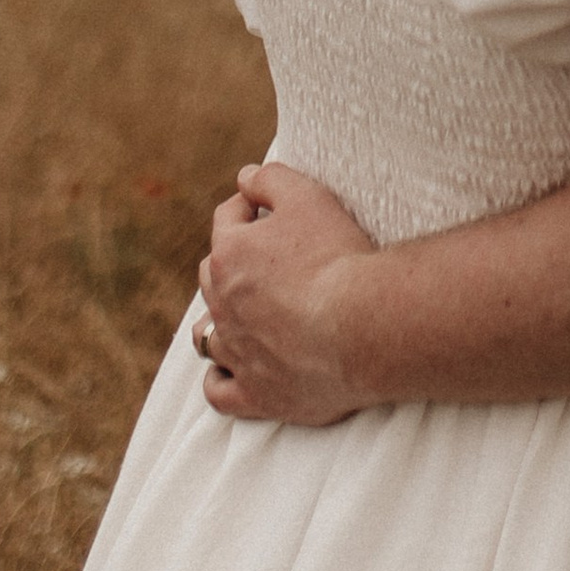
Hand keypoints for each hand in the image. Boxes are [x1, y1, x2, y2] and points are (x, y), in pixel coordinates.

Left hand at [193, 163, 379, 425]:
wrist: (362, 326)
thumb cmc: (337, 257)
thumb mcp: (307, 196)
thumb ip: (270, 179)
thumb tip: (244, 176)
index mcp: (229, 255)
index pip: (227, 219)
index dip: (247, 206)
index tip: (265, 205)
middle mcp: (222, 305)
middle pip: (213, 275)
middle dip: (232, 261)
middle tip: (266, 257)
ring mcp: (237, 353)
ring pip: (206, 335)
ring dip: (218, 321)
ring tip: (241, 315)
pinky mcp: (255, 394)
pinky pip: (218, 390)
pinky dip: (220, 378)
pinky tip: (233, 369)